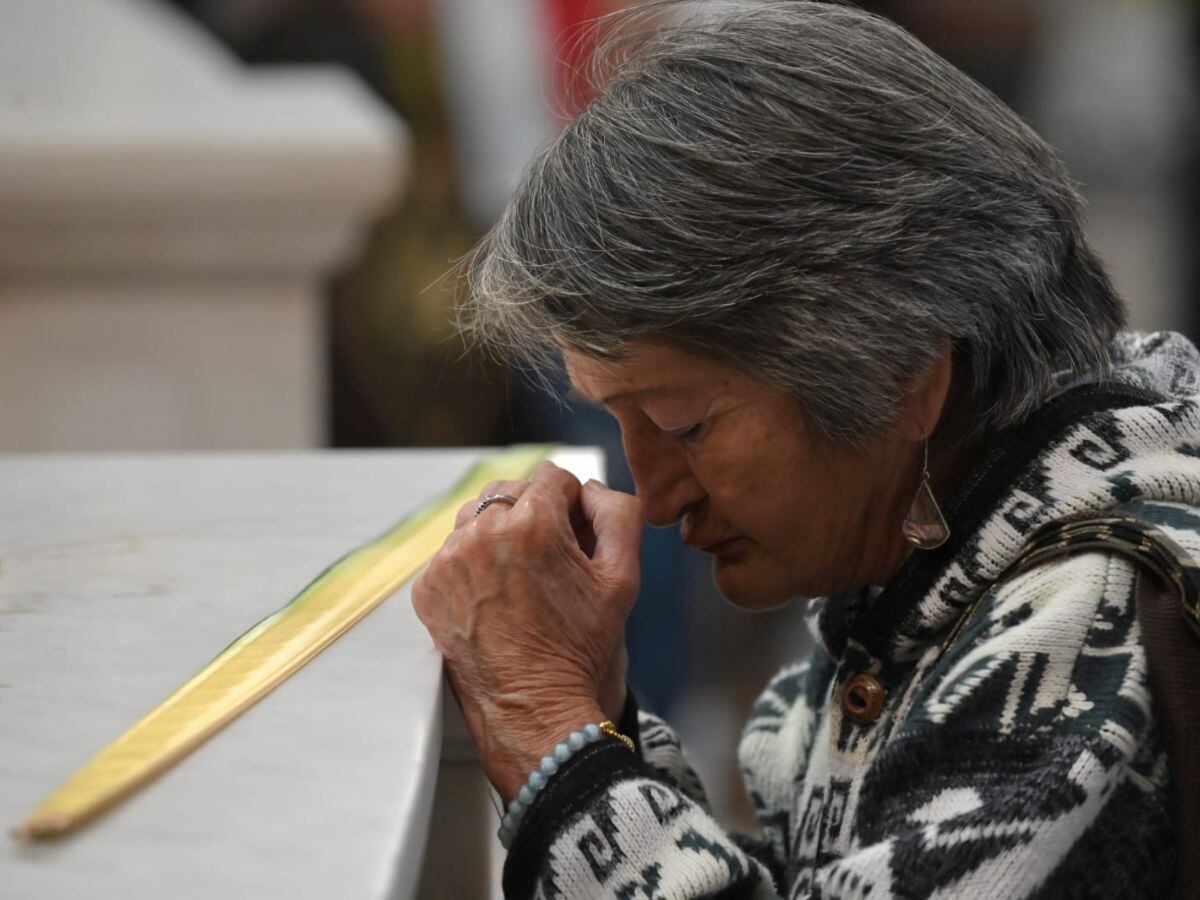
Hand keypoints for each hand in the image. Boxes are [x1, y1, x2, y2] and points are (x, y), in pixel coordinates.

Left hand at [413, 462, 642, 800]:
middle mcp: (482, 533)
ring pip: (477, 517)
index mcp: (532, 523)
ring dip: (499, 532)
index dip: (572, 503)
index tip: (576, 536)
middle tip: (551, 557)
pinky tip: (497, 596)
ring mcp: (448, 561)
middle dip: (533, 512)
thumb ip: (619, 514)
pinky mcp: (428, 587)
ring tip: (522, 576)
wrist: (534, 708)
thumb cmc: (580, 647)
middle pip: (511, 489)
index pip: (553, 476)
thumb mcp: (623, 578)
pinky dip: (473, 564)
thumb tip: (592, 488)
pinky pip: (452, 552)